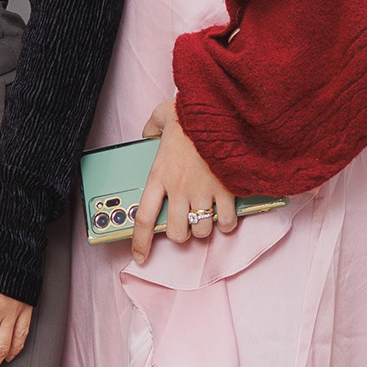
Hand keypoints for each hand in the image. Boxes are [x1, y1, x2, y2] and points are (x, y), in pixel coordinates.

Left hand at [130, 99, 239, 262]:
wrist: (222, 109)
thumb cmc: (193, 112)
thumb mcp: (163, 115)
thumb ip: (152, 126)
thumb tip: (148, 133)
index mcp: (160, 174)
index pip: (143, 218)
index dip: (140, 242)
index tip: (139, 256)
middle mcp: (179, 189)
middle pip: (175, 232)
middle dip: (180, 235)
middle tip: (184, 226)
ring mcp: (203, 192)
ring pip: (201, 231)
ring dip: (202, 229)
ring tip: (205, 218)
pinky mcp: (227, 191)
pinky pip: (226, 221)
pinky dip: (227, 223)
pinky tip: (225, 215)